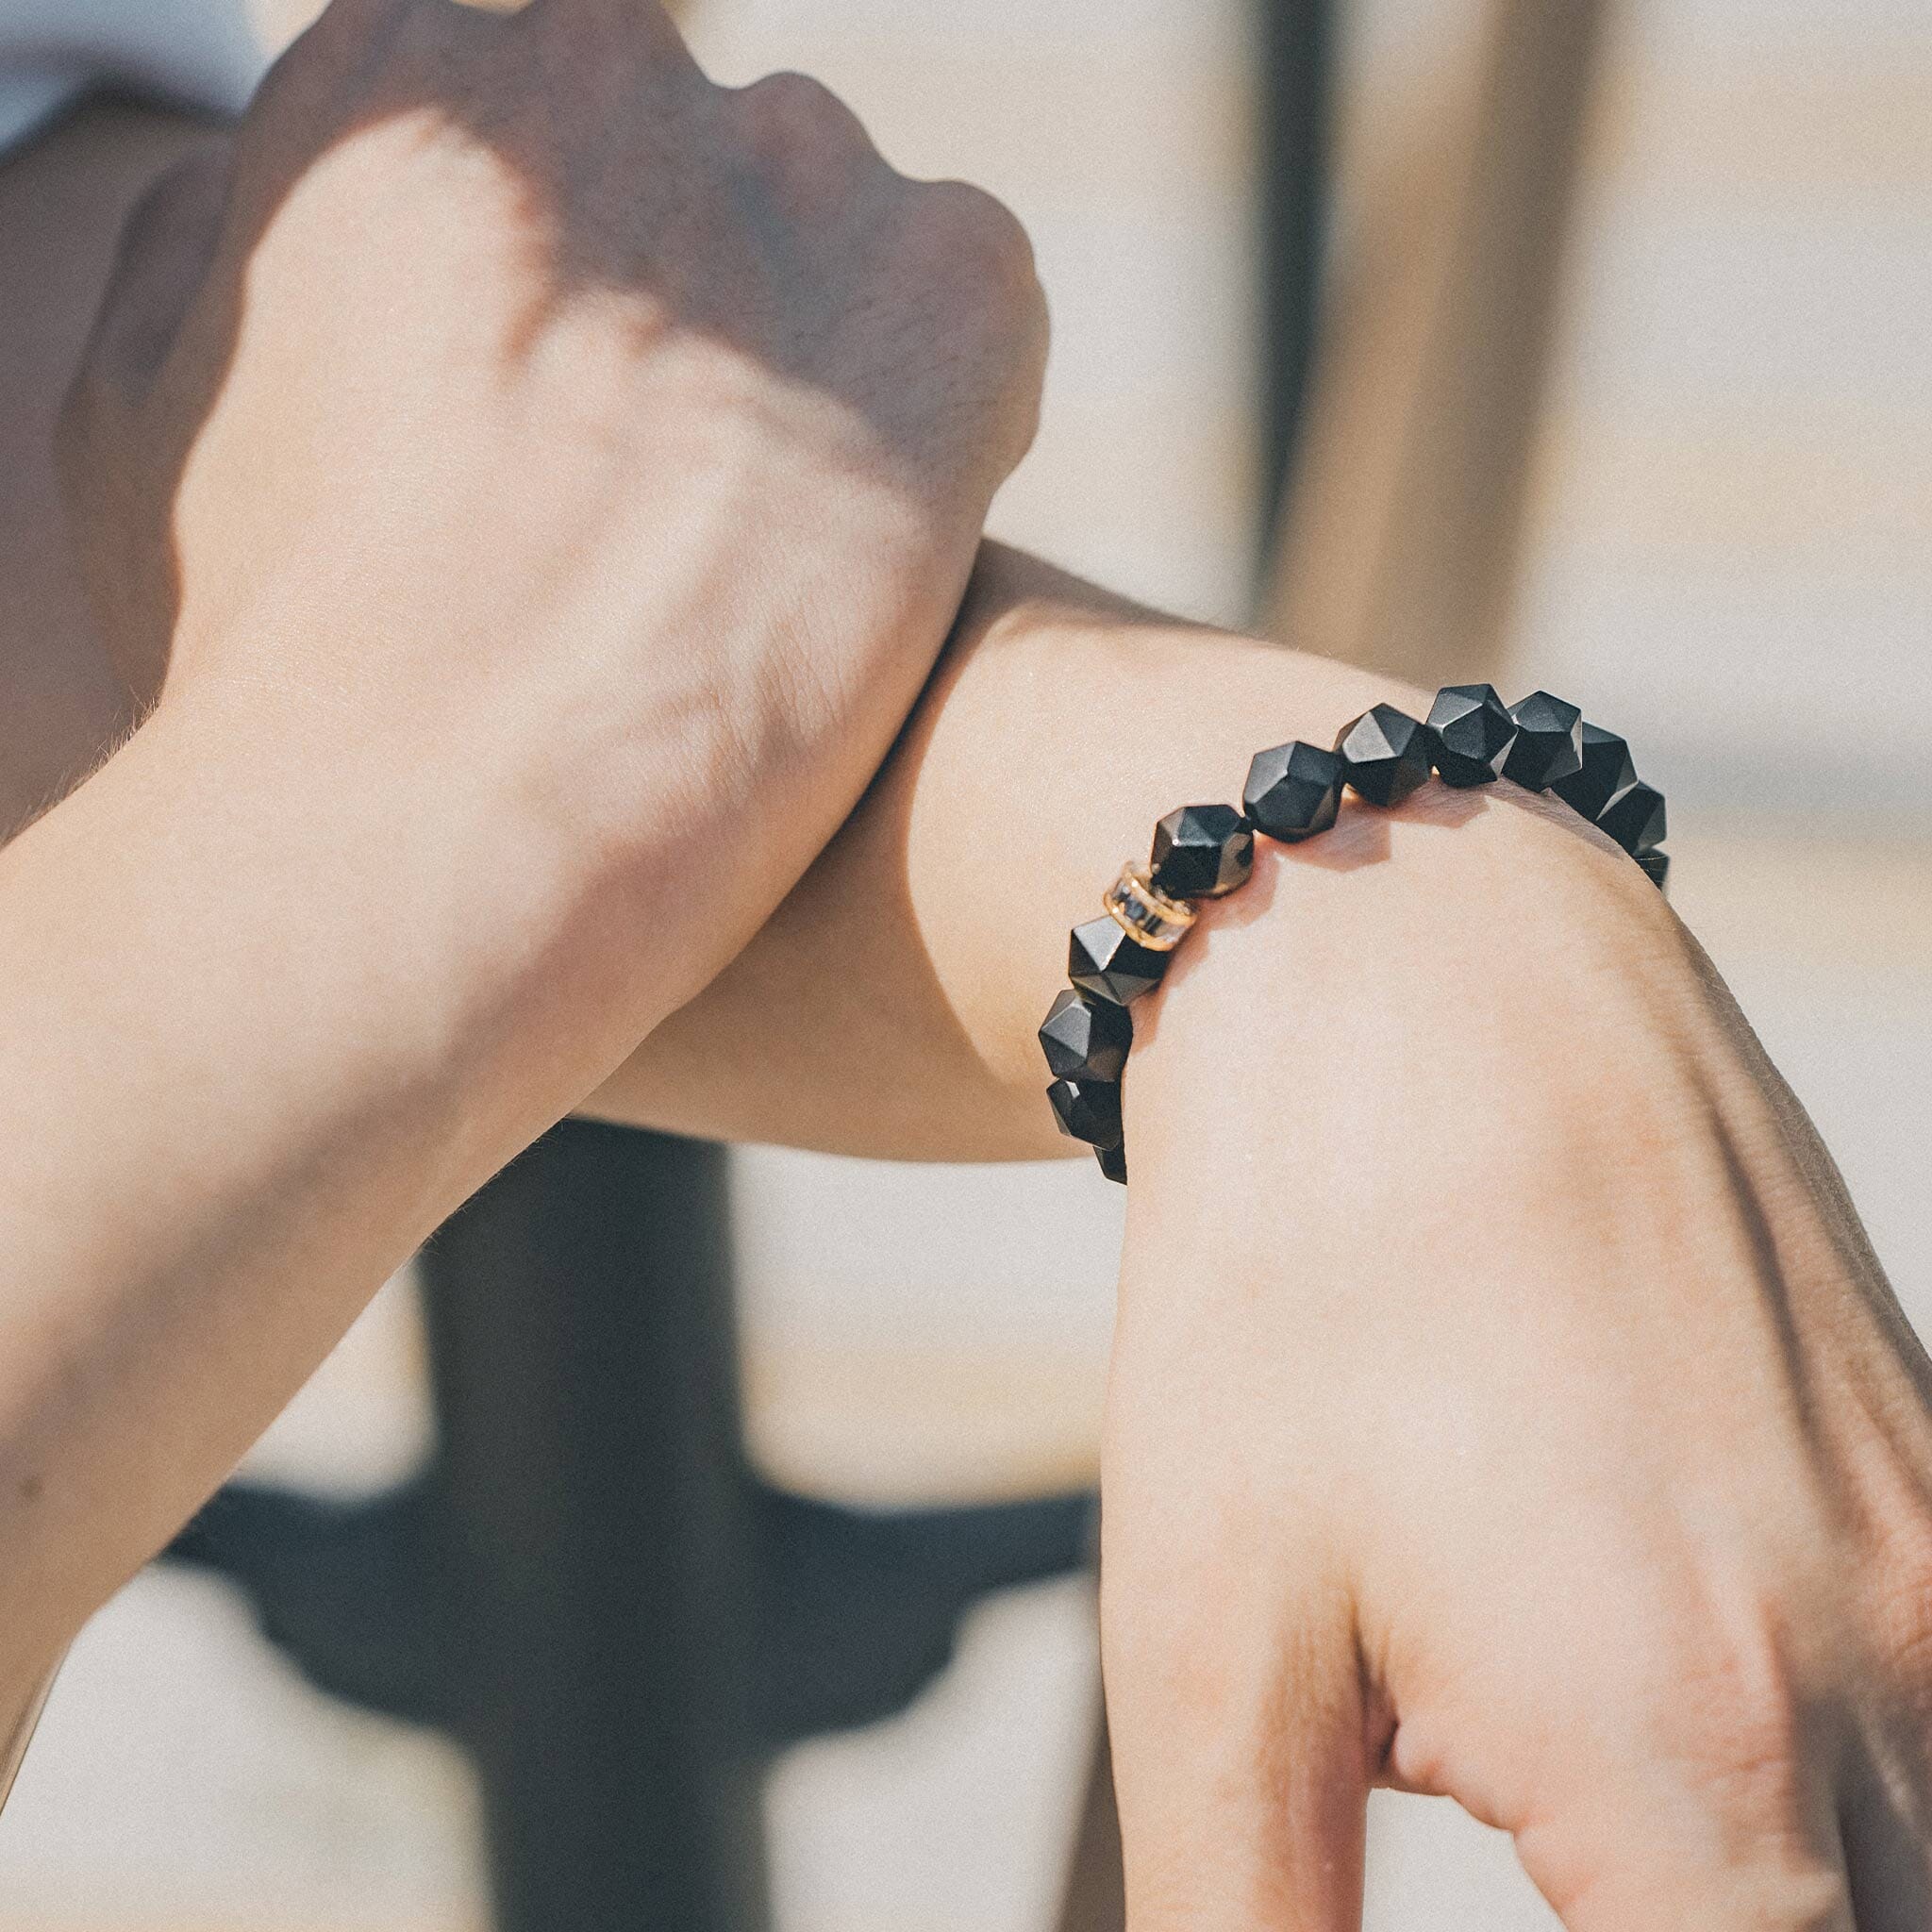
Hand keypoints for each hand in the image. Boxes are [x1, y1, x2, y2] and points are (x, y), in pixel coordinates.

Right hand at [61, 0, 1044, 1015]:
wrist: (454, 825)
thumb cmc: (277, 664)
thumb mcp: (161, 402)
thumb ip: (249, 248)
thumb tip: (313, 211)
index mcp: (405, 67)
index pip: (537, 125)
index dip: (566, 294)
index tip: (569, 416)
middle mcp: (603, 64)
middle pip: (693, 170)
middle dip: (693, 308)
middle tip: (664, 498)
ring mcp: (792, 163)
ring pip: (838, 242)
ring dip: (820, 371)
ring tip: (758, 561)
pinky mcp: (954, 282)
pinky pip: (973, 317)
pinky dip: (946, 428)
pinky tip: (868, 559)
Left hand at [1104, 792, 1931, 1927]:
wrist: (1415, 984)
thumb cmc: (1290, 1291)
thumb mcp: (1210, 1634)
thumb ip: (1255, 1926)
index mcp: (1697, 1762)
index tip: (1514, 1897)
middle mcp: (1899, 1689)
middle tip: (1544, 1846)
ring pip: (1929, 1859)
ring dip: (1789, 1876)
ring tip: (1565, 1781)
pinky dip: (1848, 1803)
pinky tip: (1673, 1712)